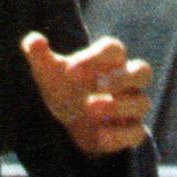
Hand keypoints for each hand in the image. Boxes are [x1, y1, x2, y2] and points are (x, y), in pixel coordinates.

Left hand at [21, 32, 152, 156]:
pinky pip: (136, 133)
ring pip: (141, 103)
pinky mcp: (131, 131)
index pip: (114, 50)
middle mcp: (127, 81)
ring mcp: (132, 106)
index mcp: (109, 61)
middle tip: (96, 86)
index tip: (70, 72)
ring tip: (90, 109)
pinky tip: (98, 135)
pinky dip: (119, 136)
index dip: (95, 57)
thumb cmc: (65, 88)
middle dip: (121, 79)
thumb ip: (38, 54)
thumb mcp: (48, 72)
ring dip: (118, 106)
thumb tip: (33, 40)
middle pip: (143, 71)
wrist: (71, 122)